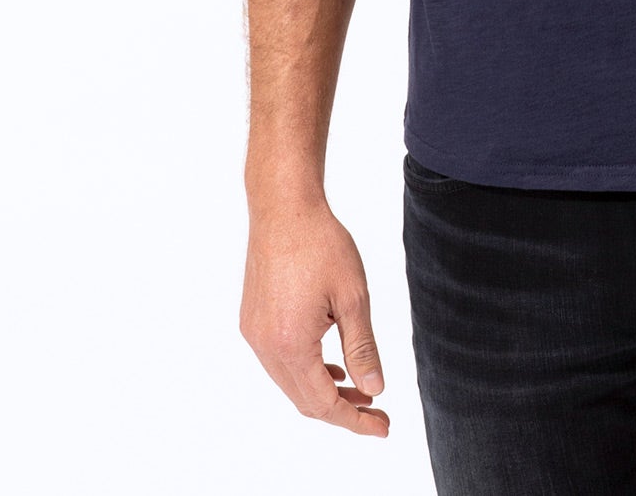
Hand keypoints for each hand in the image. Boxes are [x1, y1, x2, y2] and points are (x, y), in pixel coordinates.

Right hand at [240, 199, 389, 437]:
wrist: (284, 208)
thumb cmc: (321, 244)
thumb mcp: (352, 297)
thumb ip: (362, 348)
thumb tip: (374, 389)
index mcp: (291, 345)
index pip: (323, 403)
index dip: (355, 420)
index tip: (383, 426)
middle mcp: (266, 346)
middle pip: (304, 400)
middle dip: (342, 410)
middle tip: (377, 412)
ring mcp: (254, 334)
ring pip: (290, 383)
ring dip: (323, 391)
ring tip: (359, 389)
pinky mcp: (252, 320)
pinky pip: (279, 362)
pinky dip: (306, 371)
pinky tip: (330, 365)